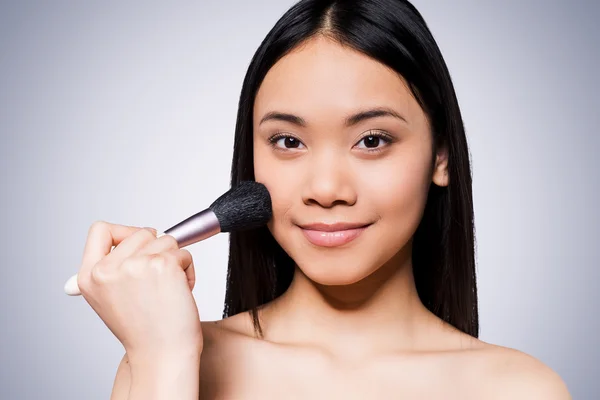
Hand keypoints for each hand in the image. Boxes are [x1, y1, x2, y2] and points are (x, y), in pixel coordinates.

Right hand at [75, 221, 202, 357]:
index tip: (138, 249)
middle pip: (141, 233)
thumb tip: (117, 238)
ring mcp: (134, 265)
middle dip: (156, 251)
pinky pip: (184, 252)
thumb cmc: (143, 330)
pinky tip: (179, 292)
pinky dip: (188, 270)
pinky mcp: (162, 264)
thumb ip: (110, 269)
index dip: (124, 233)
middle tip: (156, 281)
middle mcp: (107, 269)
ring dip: (174, 261)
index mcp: (88, 276)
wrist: (162, 355)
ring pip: (166, 240)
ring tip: (167, 290)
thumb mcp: (109, 299)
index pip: (100, 230)